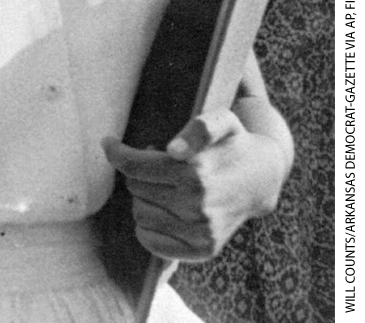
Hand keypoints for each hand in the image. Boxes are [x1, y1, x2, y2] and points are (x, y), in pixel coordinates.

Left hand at [102, 108, 289, 261]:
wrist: (262, 178)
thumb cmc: (233, 144)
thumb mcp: (222, 121)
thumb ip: (200, 127)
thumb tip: (174, 150)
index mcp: (197, 175)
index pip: (134, 167)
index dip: (116, 153)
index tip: (110, 143)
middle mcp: (199, 208)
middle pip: (135, 188)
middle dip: (139, 173)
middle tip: (157, 166)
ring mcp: (202, 232)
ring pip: (139, 214)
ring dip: (143, 198)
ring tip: (164, 186)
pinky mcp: (204, 250)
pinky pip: (151, 242)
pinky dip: (147, 226)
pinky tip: (162, 210)